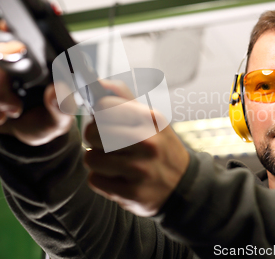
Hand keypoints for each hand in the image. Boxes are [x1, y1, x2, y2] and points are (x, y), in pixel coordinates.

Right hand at [0, 21, 74, 145]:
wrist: (22, 130)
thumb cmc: (43, 119)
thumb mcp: (58, 118)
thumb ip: (62, 105)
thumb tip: (60, 88)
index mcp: (38, 60)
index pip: (21, 37)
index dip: (9, 31)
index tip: (5, 27)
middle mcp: (10, 53)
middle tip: (14, 111)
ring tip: (0, 115)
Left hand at [83, 80, 189, 216]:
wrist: (183, 187)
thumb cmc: (159, 147)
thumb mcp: (150, 119)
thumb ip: (123, 97)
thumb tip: (98, 81)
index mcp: (151, 119)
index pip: (104, 105)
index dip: (99, 113)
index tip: (105, 119)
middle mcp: (148, 142)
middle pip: (92, 131)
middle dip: (94, 138)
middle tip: (107, 144)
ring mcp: (141, 170)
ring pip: (90, 158)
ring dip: (97, 162)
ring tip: (113, 162)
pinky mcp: (133, 193)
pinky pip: (95, 180)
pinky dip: (102, 180)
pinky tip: (118, 178)